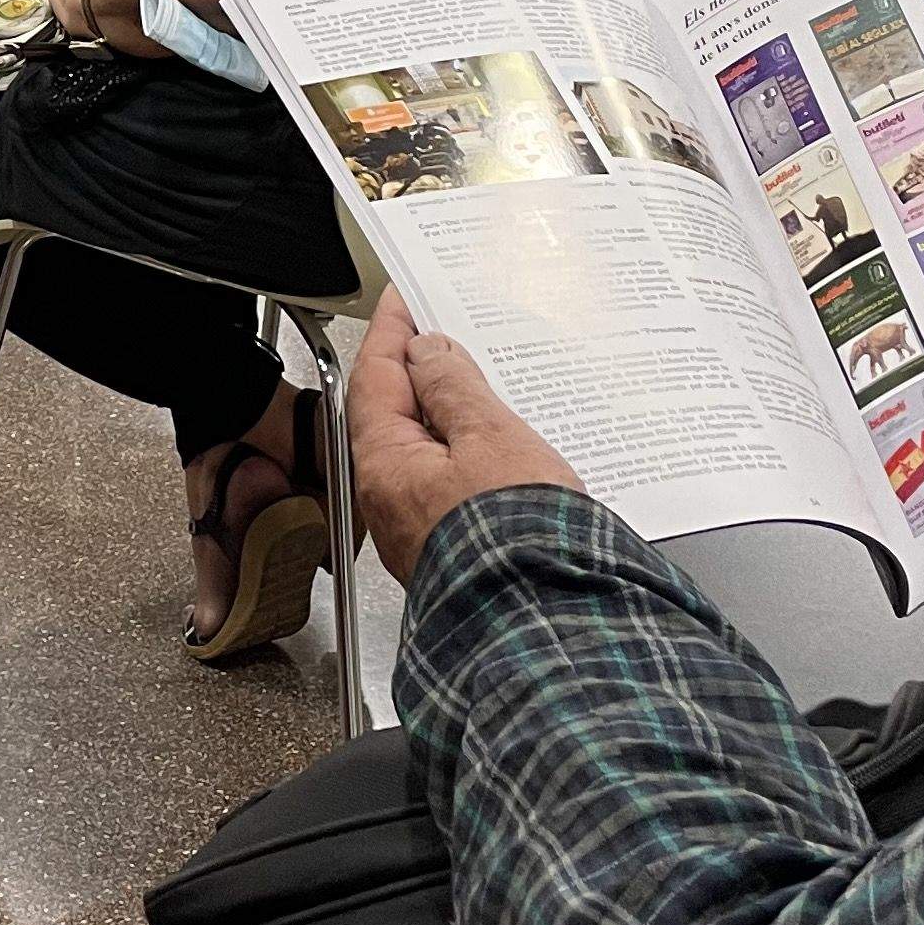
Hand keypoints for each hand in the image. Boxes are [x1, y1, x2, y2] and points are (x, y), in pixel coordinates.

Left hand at [348, 291, 581, 579]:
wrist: (548, 626)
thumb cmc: (518, 542)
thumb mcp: (490, 440)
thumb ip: (454, 389)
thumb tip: (428, 353)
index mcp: (385, 465)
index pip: (375, 376)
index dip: (391, 331)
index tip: (402, 298)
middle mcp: (391, 502)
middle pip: (394, 414)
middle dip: (419, 370)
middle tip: (444, 329)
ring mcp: (420, 529)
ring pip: (426, 452)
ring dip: (449, 413)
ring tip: (482, 380)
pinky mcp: (455, 548)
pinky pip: (451, 484)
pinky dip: (469, 454)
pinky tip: (500, 446)